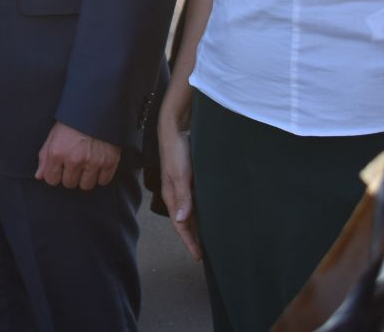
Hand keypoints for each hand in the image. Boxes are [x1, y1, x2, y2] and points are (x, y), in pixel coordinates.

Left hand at [35, 120, 119, 190]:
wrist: (96, 109)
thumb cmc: (73, 122)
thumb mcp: (53, 135)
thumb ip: (45, 157)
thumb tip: (39, 175)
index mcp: (58, 152)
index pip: (51, 179)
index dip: (54, 175)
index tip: (59, 169)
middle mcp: (75, 159)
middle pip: (69, 184)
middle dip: (70, 175)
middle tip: (74, 164)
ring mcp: (93, 162)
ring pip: (86, 185)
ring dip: (85, 178)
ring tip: (86, 164)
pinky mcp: (109, 162)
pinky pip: (103, 181)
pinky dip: (101, 176)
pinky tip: (97, 164)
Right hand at [157, 102, 202, 259]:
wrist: (175, 126)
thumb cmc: (176, 150)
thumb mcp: (180, 174)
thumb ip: (182, 197)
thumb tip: (183, 220)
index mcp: (171, 195)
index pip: (180, 225)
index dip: (189, 241)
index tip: (199, 256)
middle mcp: (176, 193)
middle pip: (185, 221)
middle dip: (193, 237)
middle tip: (206, 252)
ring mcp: (183, 186)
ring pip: (191, 211)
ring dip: (199, 224)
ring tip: (210, 237)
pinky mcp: (190, 178)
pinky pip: (196, 200)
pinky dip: (202, 211)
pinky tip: (211, 212)